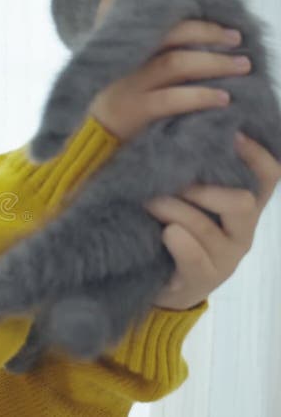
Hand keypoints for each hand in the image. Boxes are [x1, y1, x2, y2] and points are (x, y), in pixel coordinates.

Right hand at [88, 0, 250, 142]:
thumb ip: (139, 46)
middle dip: (207, 30)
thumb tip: (188, 24)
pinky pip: (174, 99)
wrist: (89, 146)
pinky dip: (202, 97)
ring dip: (216, 62)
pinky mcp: (134, 112)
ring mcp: (124, 86)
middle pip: (166, 31)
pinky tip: (223, 98)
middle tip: (234, 38)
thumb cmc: (112, 106)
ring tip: (241, 66)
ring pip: (176, 63)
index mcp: (110, 45)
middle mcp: (117, 61)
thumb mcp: (116, 68)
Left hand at [144, 133, 280, 310]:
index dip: (257, 154)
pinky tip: (165, 233)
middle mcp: (241, 233)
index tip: (233, 133)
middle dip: (204, 189)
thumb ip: (194, 175)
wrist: (163, 285)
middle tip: (172, 181)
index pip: (268, 177)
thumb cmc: (175, 233)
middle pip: (244, 203)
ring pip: (208, 227)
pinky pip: (195, 257)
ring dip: (176, 210)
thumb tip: (185, 133)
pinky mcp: (202, 279)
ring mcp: (225, 258)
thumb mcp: (188, 201)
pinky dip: (179, 241)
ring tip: (150, 202)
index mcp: (243, 209)